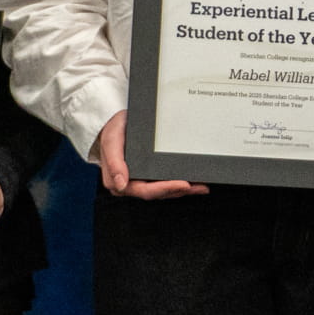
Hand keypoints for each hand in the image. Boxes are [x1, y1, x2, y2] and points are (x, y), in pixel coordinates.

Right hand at [93, 110, 207, 199]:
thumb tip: (121, 183)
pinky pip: (165, 181)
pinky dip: (180, 183)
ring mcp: (141, 179)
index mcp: (119, 181)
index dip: (165, 189)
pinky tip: (194, 181)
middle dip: (179, 190)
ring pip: (164, 190)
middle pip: (158, 193)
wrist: (115, 122)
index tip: (183, 184)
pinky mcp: (149, 174)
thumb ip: (114, 162)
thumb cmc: (112, 131)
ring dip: (184, 190)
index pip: (145, 191)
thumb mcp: (111, 142)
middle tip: (199, 186)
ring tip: (201, 186)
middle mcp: (131, 183)